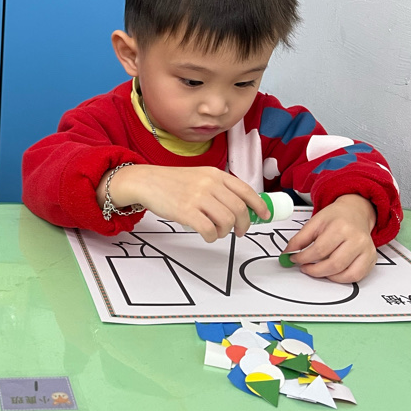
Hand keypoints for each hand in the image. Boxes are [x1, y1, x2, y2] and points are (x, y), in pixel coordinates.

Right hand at [100, 165, 269, 242]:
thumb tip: (241, 208)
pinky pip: (210, 230)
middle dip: (244, 224)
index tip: (264, 216)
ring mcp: (198, 197)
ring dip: (225, 231)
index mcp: (215, 174)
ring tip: (218, 231)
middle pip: (239, 209)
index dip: (259, 205)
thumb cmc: (171, 182)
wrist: (145, 181)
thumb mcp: (199, 176)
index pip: (246, 190)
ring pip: (227, 221)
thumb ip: (218, 188)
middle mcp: (209, 184)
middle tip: (240, 231)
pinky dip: (212, 237)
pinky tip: (207, 234)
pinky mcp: (186, 212)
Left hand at [283, 194, 376, 282]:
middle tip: (304, 267)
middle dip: (314, 270)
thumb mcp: (315, 222)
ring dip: (327, 276)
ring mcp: (366, 250)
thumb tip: (287, 253)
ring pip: (346, 273)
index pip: (319, 250)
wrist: (356, 212)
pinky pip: (357, 276)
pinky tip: (332, 273)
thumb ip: (300, 238)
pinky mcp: (371, 258)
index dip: (303, 258)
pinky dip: (342, 279)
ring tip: (317, 270)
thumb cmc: (336, 217)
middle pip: (333, 264)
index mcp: (341, 227)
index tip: (294, 259)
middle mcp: (356, 239)